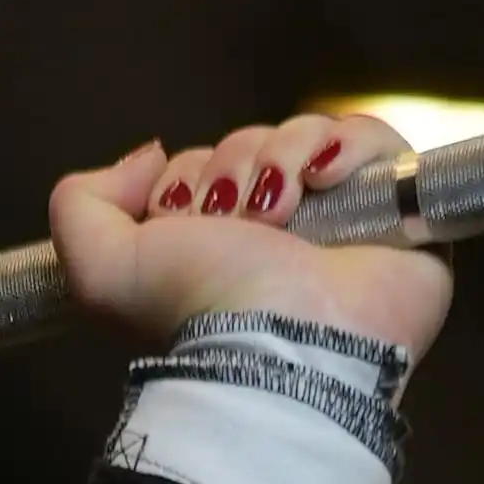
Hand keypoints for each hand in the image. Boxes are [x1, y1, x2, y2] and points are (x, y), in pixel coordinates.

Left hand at [49, 111, 450, 371]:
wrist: (277, 347)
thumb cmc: (195, 315)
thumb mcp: (98, 268)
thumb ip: (80, 204)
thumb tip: (146, 156)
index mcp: (220, 248)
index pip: (209, 166)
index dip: (191, 175)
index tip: (185, 215)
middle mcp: (282, 236)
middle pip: (257, 146)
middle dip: (236, 164)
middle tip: (235, 218)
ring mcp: (344, 226)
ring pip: (313, 137)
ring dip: (284, 154)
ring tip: (279, 208)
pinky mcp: (402, 219)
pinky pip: (381, 143)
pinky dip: (349, 143)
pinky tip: (326, 176)